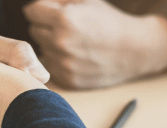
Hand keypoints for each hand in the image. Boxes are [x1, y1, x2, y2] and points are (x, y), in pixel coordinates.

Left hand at [23, 0, 166, 88]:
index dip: (41, 10)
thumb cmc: (109, 21)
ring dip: (51, 45)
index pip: (31, 12)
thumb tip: (36, 5)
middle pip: (34, 31)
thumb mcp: (86, 0)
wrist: (135, 50)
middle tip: (65, 27)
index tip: (49, 12)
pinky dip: (58, 61)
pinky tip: (75, 56)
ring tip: (73, 42)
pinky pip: (50, 67)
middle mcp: (61, 43)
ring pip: (41, 50)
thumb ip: (57, 0)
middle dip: (45, 27)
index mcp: (64, 19)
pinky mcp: (68, 80)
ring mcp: (64, 63)